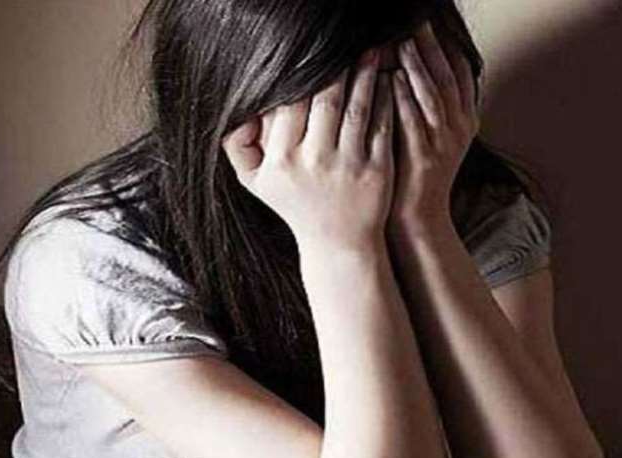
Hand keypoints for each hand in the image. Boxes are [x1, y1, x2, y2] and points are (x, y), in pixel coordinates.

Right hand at [221, 48, 395, 251]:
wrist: (338, 244)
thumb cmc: (295, 206)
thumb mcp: (256, 182)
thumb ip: (237, 146)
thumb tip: (240, 110)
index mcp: (282, 160)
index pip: (290, 103)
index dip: (302, 75)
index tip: (313, 56)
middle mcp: (314, 161)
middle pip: (326, 97)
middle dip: (338, 66)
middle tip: (348, 43)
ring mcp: (348, 165)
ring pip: (357, 105)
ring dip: (366, 73)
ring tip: (373, 51)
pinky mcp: (377, 169)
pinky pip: (382, 124)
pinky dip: (387, 98)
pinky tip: (389, 80)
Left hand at [387, 21, 479, 231]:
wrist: (415, 218)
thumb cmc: (413, 175)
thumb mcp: (426, 137)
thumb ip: (421, 107)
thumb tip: (403, 71)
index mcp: (463, 121)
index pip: (461, 74)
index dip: (448, 47)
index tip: (433, 25)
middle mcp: (457, 129)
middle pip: (448, 78)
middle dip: (433, 48)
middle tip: (418, 23)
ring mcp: (441, 144)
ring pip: (433, 95)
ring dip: (419, 67)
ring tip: (405, 41)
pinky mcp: (421, 157)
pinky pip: (412, 121)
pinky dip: (402, 97)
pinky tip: (390, 78)